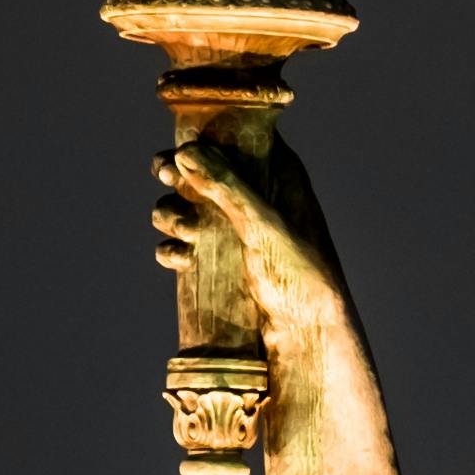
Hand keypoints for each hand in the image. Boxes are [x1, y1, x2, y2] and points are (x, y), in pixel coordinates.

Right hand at [146, 136, 351, 349]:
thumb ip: (228, 187)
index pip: (236, 134)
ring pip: (186, 206)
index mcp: (279, 175)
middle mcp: (256, 197)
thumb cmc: (302, 278)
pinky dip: (173, 249)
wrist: (309, 339)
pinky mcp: (221, 264)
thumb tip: (185, 151)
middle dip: (177, 174)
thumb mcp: (264, 226)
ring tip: (182, 232)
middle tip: (166, 178)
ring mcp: (236, 231)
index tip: (181, 146)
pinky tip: (178, 260)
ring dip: (171, 214)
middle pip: (201, 167)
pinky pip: (183, 245)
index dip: (205, 135)